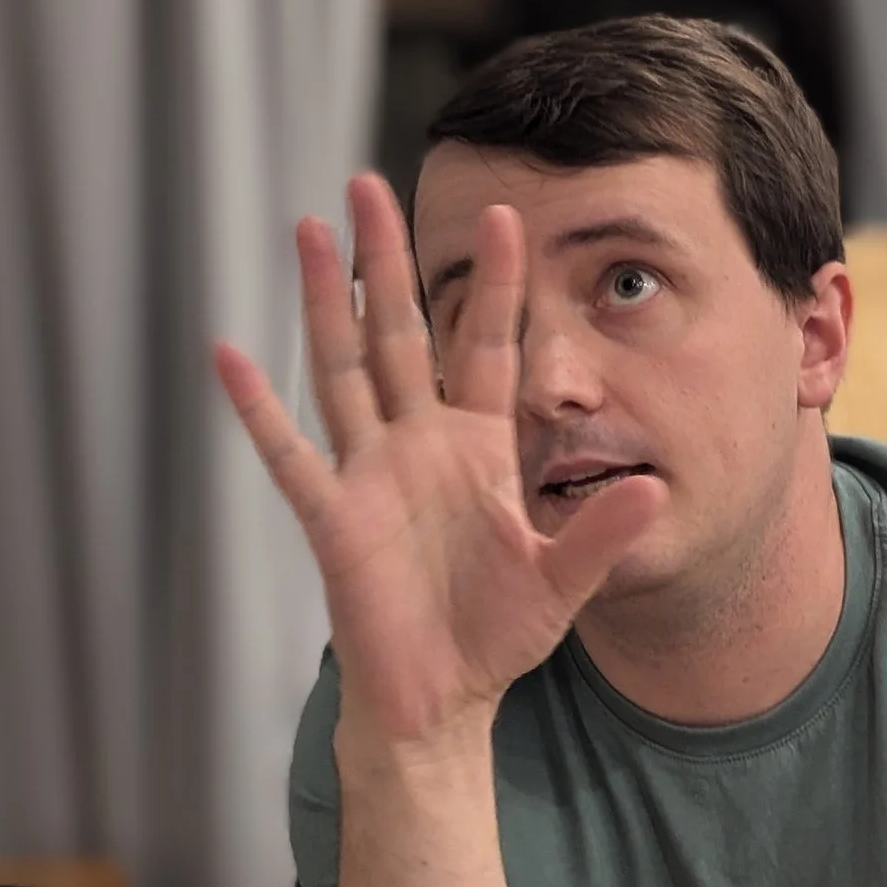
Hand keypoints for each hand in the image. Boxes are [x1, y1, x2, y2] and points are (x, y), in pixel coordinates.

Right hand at [213, 176, 664, 752]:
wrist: (444, 702)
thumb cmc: (498, 638)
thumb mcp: (564, 583)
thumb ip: (602, 532)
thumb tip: (656, 491)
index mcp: (480, 449)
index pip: (486, 346)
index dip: (494, 286)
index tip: (506, 216)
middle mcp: (421, 446)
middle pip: (400, 333)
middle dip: (386, 260)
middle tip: (368, 183)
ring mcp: (372, 476)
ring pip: (343, 369)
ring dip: (327, 303)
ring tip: (310, 231)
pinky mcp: (335, 520)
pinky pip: (291, 456)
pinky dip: (258, 409)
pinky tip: (230, 355)